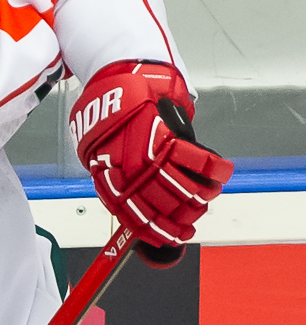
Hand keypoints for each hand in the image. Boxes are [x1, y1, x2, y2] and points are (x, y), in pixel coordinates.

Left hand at [71, 61, 231, 264]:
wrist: (115, 86)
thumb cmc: (109, 124)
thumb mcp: (103, 159)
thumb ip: (122, 183)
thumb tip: (143, 207)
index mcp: (111, 184)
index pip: (138, 219)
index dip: (161, 233)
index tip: (177, 238)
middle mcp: (130, 174)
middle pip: (167, 208)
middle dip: (186, 216)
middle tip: (196, 214)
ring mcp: (149, 157)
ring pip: (185, 188)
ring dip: (203, 194)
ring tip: (209, 193)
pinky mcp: (167, 136)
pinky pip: (197, 160)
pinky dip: (214, 168)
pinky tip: (221, 171)